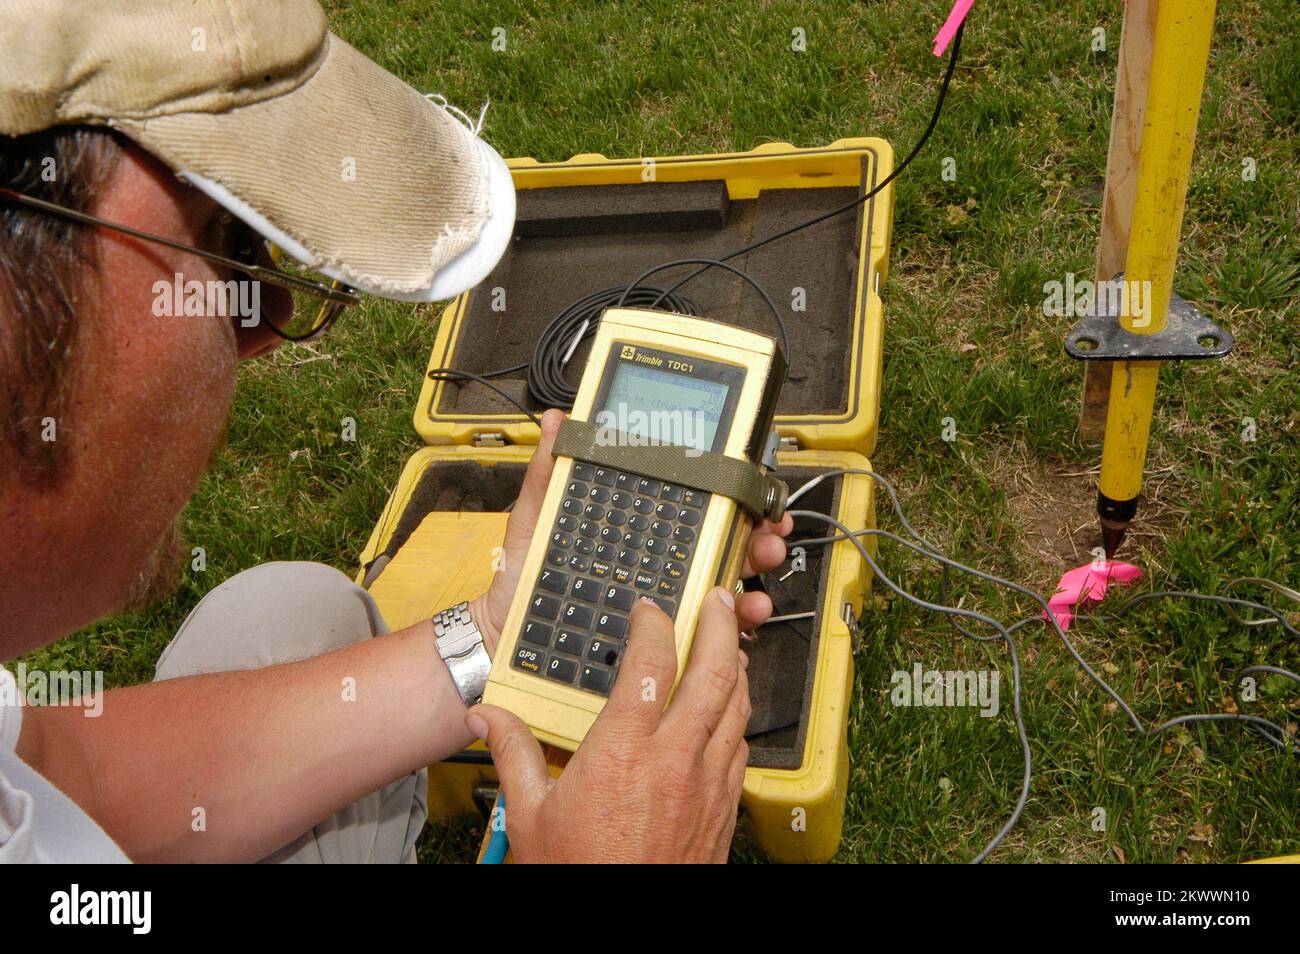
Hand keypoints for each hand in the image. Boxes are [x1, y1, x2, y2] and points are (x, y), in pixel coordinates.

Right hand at [467, 588, 750, 862]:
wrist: (621, 928)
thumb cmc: (578, 874)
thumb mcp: (530, 814)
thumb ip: (512, 753)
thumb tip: (486, 717)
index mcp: (623, 750)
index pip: (651, 663)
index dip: (654, 624)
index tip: (649, 610)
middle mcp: (674, 759)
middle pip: (714, 672)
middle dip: (721, 627)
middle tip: (720, 601)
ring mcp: (707, 784)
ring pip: (737, 708)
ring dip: (737, 669)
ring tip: (730, 646)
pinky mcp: (724, 809)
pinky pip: (741, 748)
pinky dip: (739, 718)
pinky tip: (729, 714)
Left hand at [469, 408, 794, 655]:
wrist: (509, 642)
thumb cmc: (523, 583)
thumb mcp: (535, 523)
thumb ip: (548, 475)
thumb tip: (557, 422)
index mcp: (633, 532)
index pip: (690, 507)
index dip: (726, 494)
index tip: (751, 487)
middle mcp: (655, 565)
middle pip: (719, 542)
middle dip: (754, 531)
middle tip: (767, 527)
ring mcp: (663, 603)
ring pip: (723, 583)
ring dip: (753, 570)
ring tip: (761, 562)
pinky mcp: (663, 641)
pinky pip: (710, 631)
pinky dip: (736, 623)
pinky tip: (746, 612)